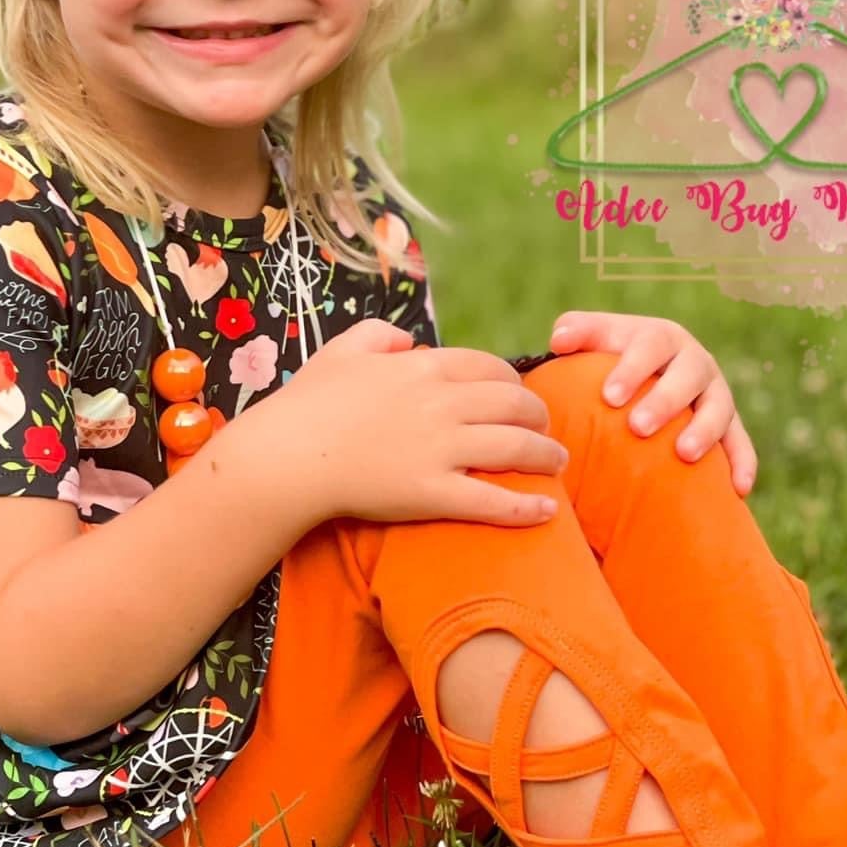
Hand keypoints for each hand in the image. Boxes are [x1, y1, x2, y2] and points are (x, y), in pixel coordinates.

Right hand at [271, 318, 567, 530]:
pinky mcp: (433, 492)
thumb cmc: (308, 404)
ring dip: (546, 456)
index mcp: (423, 367)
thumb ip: (379, 335)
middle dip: (541, 417)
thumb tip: (408, 339)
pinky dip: (526, 506)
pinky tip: (547, 511)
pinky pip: (492, 500)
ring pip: (516, 447)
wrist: (288, 456)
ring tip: (558, 464)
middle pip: (515, 404)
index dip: (514, 383)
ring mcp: (440, 448)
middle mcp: (441, 403)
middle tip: (548, 431)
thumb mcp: (341, 351)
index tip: (520, 397)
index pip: (490, 368)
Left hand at [546, 311, 757, 494]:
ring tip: (684, 454)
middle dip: (665, 400)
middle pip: (689, 374)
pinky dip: (743, 463)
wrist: (642, 384)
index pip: (650, 344)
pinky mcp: (729, 425)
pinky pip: (741, 442)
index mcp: (661, 337)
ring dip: (706, 430)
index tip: (609, 397)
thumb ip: (575, 332)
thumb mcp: (594, 341)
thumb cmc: (608, 363)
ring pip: (719, 407)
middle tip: (638, 427)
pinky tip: (738, 489)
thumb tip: (559, 340)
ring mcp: (715, 394)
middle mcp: (694, 362)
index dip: (632, 368)